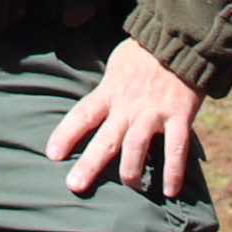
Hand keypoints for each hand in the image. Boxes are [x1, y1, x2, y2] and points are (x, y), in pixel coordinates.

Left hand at [42, 41, 201, 196]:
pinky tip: (169, 191)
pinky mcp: (179, 116)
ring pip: (136, 144)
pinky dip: (173, 170)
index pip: (82, 114)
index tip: (51, 155)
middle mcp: (128, 104)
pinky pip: (176, 147)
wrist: (179, 41)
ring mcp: (154, 111)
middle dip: (90, 163)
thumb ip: (105, 90)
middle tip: (75, 185)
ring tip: (128, 187)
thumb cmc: (143, 55)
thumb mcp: (115, 66)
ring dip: (130, 169)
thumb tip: (91, 110)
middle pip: (106, 137)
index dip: (66, 134)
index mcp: (110, 91)